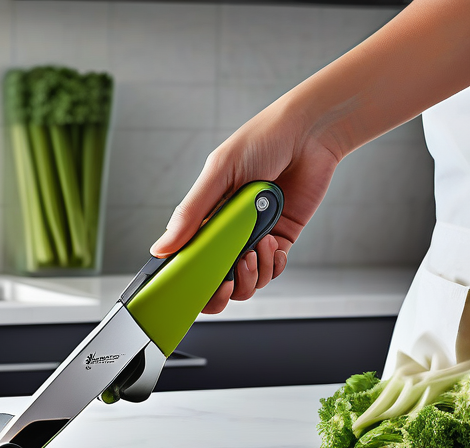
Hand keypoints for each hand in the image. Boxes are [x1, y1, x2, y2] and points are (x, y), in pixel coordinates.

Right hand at [149, 94, 341, 313]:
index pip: (188, 261)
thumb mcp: (218, 174)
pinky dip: (273, 265)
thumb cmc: (262, 141)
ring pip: (246, 282)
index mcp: (204, 218)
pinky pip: (272, 270)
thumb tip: (161, 249)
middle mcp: (226, 233)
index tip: (193, 286)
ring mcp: (253, 239)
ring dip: (252, 274)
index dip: (189, 282)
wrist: (311, 132)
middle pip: (215, 282)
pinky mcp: (279, 240)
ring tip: (257, 247)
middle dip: (221, 290)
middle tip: (227, 278)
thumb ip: (191, 213)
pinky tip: (274, 244)